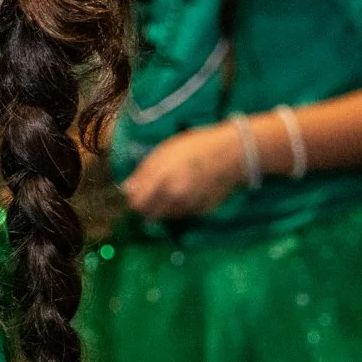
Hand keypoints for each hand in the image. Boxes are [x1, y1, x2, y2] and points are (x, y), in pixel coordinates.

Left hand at [120, 124, 247, 218]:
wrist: (236, 153)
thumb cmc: (197, 146)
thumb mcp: (165, 151)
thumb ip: (144, 172)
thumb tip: (126, 189)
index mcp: (164, 180)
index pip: (137, 203)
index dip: (133, 198)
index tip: (135, 191)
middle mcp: (176, 198)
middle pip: (149, 214)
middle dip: (146, 205)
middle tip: (150, 192)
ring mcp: (190, 207)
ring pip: (166, 216)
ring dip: (163, 208)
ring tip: (170, 190)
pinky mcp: (203, 212)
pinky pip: (183, 215)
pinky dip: (179, 208)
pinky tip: (186, 193)